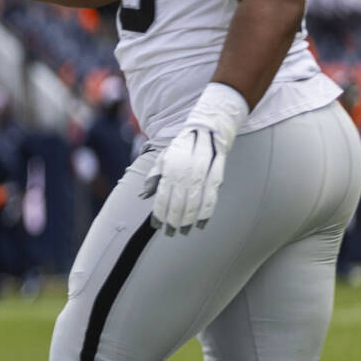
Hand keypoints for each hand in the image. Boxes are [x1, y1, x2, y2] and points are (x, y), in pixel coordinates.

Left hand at [140, 83, 246, 234]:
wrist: (209, 127)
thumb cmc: (182, 147)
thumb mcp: (164, 157)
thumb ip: (154, 176)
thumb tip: (143, 195)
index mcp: (170, 165)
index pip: (163, 193)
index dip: (160, 211)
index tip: (157, 225)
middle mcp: (186, 168)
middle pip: (179, 200)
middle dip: (174, 219)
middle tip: (170, 233)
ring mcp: (203, 170)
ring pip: (195, 201)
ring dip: (189, 219)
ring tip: (183, 231)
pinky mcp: (218, 172)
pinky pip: (212, 196)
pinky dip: (206, 212)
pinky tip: (200, 223)